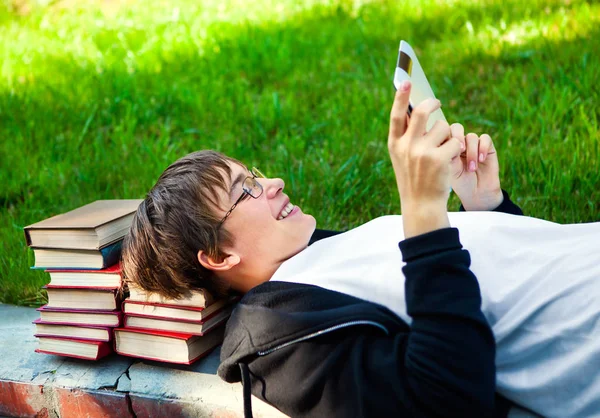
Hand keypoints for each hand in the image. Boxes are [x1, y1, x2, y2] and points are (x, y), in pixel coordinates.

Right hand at [388, 81, 461, 237]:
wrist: (421, 205)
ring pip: (443, 127)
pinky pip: (455, 142)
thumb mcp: (403, 158)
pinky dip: (457, 150)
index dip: (400, 96)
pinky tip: (451, 162)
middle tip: (438, 103)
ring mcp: (422, 152)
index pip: (396, 115)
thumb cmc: (415, 179)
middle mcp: (406, 146)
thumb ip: (407, 136)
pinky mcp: (440, 159)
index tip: (406, 81)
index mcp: (394, 144)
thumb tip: (419, 108)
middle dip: (432, 104)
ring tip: (443, 152)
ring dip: (448, 136)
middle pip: (421, 112)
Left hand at [449, 124, 502, 210]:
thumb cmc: (460, 183)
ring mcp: (473, 145)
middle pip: (457, 128)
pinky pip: (485, 138)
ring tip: (471, 168)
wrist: (477, 193)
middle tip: (459, 151)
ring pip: (471, 136)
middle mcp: (460, 144)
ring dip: (471, 151)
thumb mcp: (450, 170)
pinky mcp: (487, 147)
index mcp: (447, 147)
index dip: (444, 138)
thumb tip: (447, 142)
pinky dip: (482, 148)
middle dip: (457, 138)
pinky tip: (481, 160)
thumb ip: (447, 155)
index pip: (443, 132)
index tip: (445, 151)